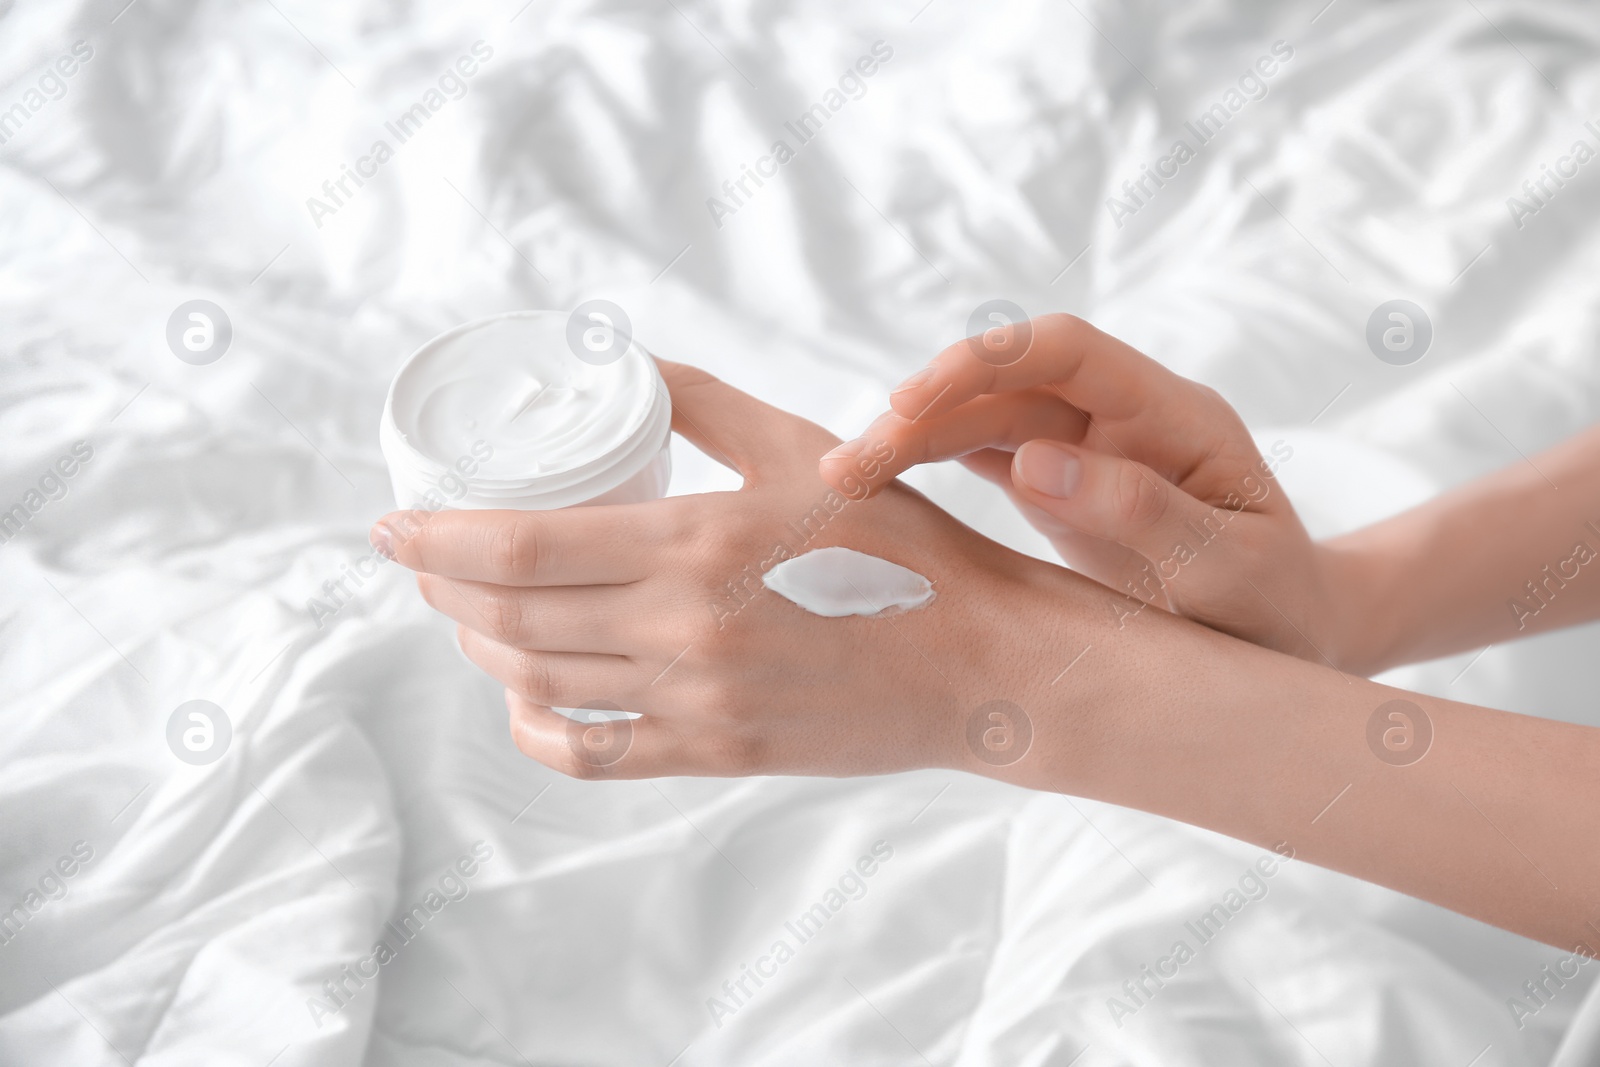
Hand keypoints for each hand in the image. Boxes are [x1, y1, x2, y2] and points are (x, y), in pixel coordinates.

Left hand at [372, 360, 1112, 780]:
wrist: (984, 663)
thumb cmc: (906, 545)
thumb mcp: (806, 449)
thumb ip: (705, 403)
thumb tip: (626, 366)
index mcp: (699, 544)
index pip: (523, 544)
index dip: (438, 536)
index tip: (391, 525)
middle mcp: (682, 632)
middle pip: (510, 616)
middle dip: (442, 586)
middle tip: (422, 557)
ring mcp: (695, 705)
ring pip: (538, 683)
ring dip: (480, 646)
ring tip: (467, 611)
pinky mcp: (715, 754)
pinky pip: (591, 754)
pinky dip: (537, 726)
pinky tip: (527, 695)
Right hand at [819, 314, 1365, 670]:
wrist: (1291, 638)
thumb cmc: (1276, 613)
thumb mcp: (1232, 573)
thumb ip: (1145, 515)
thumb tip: (1035, 462)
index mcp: (1175, 419)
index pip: (1065, 351)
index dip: (982, 361)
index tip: (909, 404)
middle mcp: (1125, 419)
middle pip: (1006, 384)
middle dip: (920, 411)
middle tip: (843, 470)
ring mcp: (1091, 449)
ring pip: (984, 418)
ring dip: (912, 440)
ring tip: (840, 482)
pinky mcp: (1064, 483)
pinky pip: (986, 453)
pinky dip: (930, 463)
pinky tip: (879, 486)